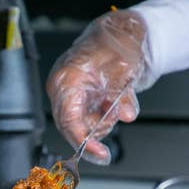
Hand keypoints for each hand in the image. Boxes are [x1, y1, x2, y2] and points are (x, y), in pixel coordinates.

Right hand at [46, 10, 147, 164]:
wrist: (120, 33)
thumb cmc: (116, 44)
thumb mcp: (125, 70)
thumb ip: (124, 96)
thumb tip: (127, 114)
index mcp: (66, 79)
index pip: (69, 120)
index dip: (84, 141)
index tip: (100, 154)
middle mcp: (61, 88)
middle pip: (71, 127)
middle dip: (95, 130)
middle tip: (115, 115)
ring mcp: (66, 94)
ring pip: (80, 126)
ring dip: (101, 122)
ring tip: (114, 101)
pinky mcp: (73, 99)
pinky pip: (84, 120)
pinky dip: (100, 118)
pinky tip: (109, 103)